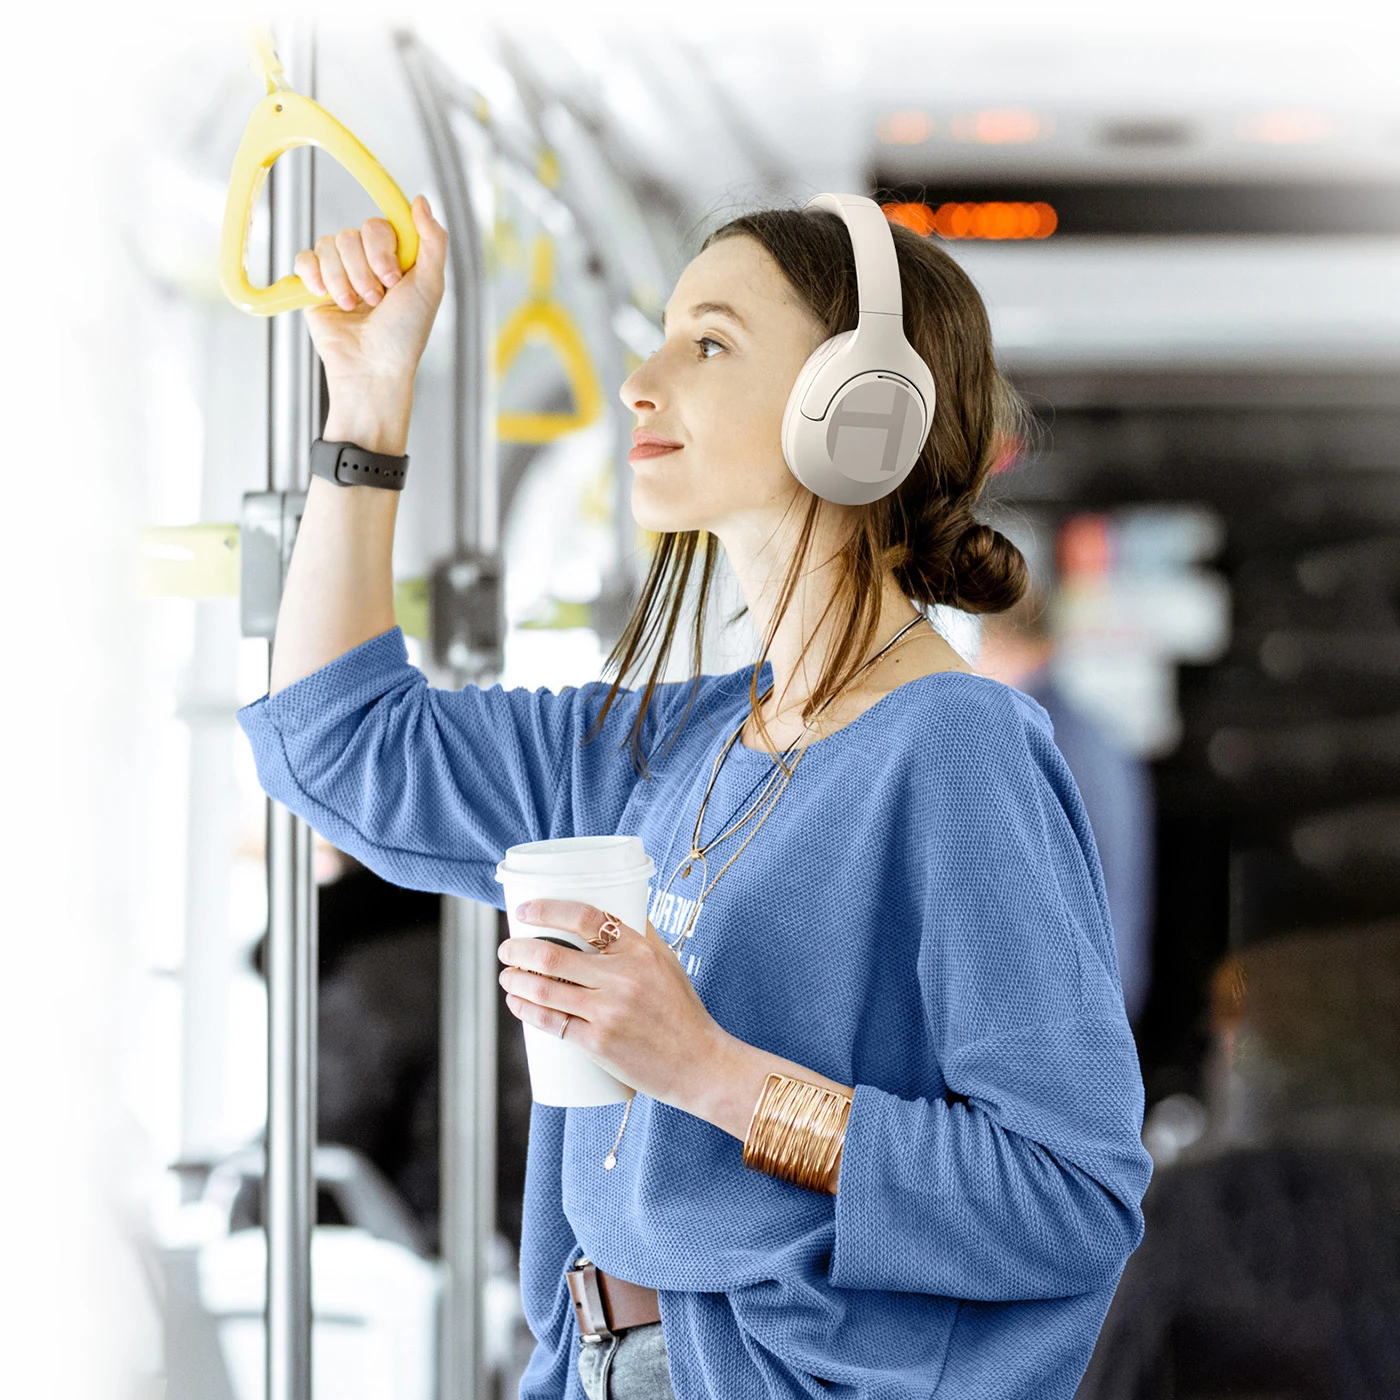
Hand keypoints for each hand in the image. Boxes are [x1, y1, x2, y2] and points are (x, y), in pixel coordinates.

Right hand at [292, 194, 447, 391]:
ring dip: (343, 281)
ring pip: (328, 245)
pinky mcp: (314, 285)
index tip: (394, 279)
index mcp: (394, 258)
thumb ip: (433, 241)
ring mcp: (339, 272)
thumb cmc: (404, 335)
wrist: (372, 368)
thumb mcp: (430, 286)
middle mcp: (366, 261)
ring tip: (355, 308)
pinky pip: (304, 258)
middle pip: (351, 234)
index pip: (378, 225)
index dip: (382, 250)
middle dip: (364, 272)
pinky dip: (314, 276)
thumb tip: (421, 200)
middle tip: (376, 301)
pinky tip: (325, 296)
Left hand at [499, 900, 726, 1109]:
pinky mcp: (599, 1043)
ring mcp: (609, 1012)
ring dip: (515, 980)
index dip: (547, 910)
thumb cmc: (681, 1011)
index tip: (524, 911)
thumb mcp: (667, 963)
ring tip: (507, 976)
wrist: (699, 1063)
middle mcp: (624, 977)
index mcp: (640, 950)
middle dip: (518, 950)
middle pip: (553, 954)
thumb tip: (615, 906)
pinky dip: (526, 1011)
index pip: (585, 916)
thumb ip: (640, 935)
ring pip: (545, 989)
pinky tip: (516, 1003)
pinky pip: (551, 1023)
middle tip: (506, 949)